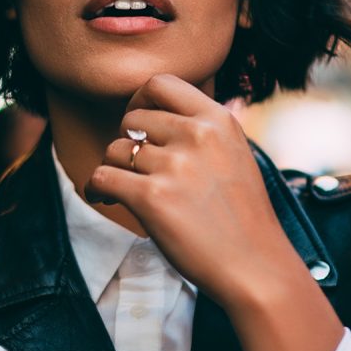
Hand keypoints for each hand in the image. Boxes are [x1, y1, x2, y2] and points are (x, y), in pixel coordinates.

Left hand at [83, 73, 309, 308]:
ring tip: (120, 189)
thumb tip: (158, 115)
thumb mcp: (236, 155)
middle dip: (126, 141)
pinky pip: (101, 177)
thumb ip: (203, 132)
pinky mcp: (152, 197)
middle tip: (132, 167)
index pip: (161, 83)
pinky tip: (104, 199)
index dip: (140, 100)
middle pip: (132, 118)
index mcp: (218, 120)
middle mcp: (196, 135)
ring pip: (114, 149)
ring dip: (113, 168)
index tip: (138, 122)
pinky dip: (95, 189)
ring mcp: (174, 165)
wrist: (255, 267)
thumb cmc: (243, 218)